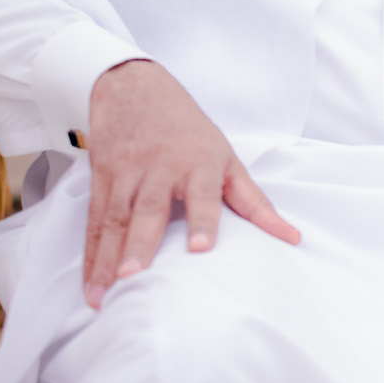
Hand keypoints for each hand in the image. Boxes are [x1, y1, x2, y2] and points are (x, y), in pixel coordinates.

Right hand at [83, 59, 299, 307]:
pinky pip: (95, 223)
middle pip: (148, 210)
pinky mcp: (102, 181)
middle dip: (139, 245)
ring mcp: (126, 175)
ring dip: (107, 260)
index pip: (203, 194)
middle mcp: (159, 169)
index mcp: (198, 162)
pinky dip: (91, 256)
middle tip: (134, 277)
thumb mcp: (227, 158)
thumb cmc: (189, 129)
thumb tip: (291, 236)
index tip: (201, 248)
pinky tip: (92, 284)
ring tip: (103, 295)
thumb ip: (254, 202)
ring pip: (114, 221)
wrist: (135, 87)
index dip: (203, 220)